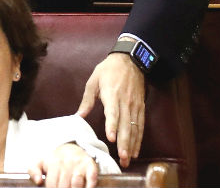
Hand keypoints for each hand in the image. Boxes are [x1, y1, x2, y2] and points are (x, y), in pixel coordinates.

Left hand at [29, 143, 98, 187]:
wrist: (73, 148)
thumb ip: (33, 170)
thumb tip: (38, 181)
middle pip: (64, 185)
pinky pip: (91, 179)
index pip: (52, 183)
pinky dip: (88, 186)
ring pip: (76, 183)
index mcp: (54, 161)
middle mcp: (67, 161)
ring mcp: (80, 164)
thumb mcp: (41, 162)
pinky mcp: (91, 166)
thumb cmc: (56, 159)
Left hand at [76, 52, 144, 167]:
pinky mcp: (141, 108)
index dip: (112, 125)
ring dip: (132, 145)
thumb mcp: (93, 80)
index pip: (113, 112)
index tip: (111, 138)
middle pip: (126, 125)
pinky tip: (135, 150)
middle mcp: (125, 102)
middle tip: (121, 158)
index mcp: (112, 94)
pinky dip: (138, 139)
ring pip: (134, 128)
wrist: (130, 60)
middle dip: (124, 143)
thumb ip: (87, 100)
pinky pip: (140, 126)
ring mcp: (135, 106)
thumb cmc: (108, 70)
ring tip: (128, 159)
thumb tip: (78, 116)